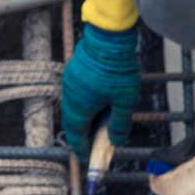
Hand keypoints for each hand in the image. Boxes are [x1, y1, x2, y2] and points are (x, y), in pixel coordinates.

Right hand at [59, 23, 139, 157]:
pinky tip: (96, 101)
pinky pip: (75, 94)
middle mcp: (69, 96)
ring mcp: (69, 82)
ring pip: (73, 107)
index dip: (82, 149)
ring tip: (96, 123)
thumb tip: (116, 142)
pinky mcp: (73, 71)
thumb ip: (120, 124)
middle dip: (81, 135)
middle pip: (72, 122)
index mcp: (79, 108)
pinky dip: (83, 103)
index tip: (86, 158)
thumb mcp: (125, 100)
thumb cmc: (117, 69)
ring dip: (82, 118)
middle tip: (91, 143)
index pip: (77, 136)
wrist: (108, 36)